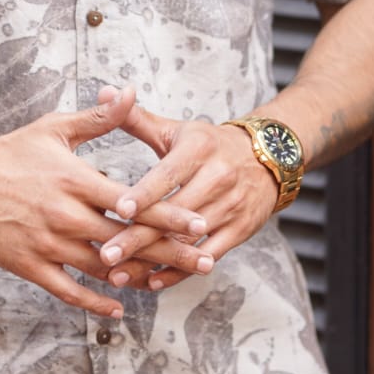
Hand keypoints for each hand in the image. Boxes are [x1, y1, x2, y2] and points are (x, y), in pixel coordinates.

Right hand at [0, 86, 208, 318]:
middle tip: (204, 261)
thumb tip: (131, 92)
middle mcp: (63, 214)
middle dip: (167, 251)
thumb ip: (99, 118)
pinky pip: (68, 291)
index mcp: (74, 179)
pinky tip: (118, 309)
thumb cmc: (12, 151)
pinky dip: (95, 303)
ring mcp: (46, 244)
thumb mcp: (55, 129)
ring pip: (101, 269)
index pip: (131, 202)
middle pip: (125, 240)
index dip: (167, 215)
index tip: (199, 224)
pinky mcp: (29, 265)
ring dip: (138, 278)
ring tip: (171, 283)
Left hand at [94, 106, 278, 291]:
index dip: (143, 192)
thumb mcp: (177, 129)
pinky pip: (208, 255)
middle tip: (105, 254)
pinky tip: (151, 282)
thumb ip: (137, 118)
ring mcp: (232, 205)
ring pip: (189, 239)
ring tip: (119, 275)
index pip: (168, 174)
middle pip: (174, 213)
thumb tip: (105, 91)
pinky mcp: (242, 229)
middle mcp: (219, 177)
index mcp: (199, 149)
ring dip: (153, 260)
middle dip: (139, 236)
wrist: (268, 155)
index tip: (117, 208)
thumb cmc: (208, 144)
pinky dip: (180, 271)